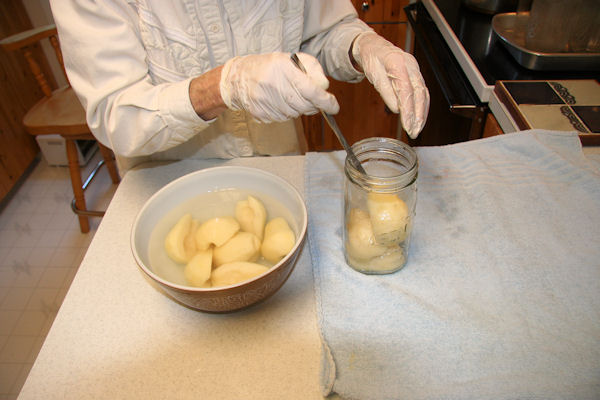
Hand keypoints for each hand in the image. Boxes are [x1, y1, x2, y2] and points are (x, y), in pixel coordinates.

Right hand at [219, 52, 338, 122]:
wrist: (238, 78)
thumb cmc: (269, 67)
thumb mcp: (292, 60)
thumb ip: (312, 70)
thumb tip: (324, 87)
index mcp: (283, 69)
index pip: (311, 90)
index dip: (326, 101)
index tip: (334, 106)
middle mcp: (274, 86)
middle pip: (305, 105)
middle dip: (313, 104)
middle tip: (310, 97)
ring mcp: (266, 102)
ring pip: (295, 114)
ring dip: (298, 107)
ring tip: (288, 94)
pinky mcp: (261, 114)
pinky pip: (283, 118)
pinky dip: (286, 112)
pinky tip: (278, 101)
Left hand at [352, 32, 429, 138]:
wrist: (375, 46)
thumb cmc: (373, 59)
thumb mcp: (374, 75)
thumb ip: (385, 92)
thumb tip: (396, 109)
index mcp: (398, 63)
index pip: (406, 90)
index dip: (408, 109)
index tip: (407, 124)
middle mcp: (410, 65)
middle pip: (419, 93)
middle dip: (418, 115)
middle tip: (414, 131)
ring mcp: (415, 70)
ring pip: (423, 94)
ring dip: (422, 113)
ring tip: (417, 129)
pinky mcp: (416, 75)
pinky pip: (422, 92)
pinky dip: (422, 106)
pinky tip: (419, 118)